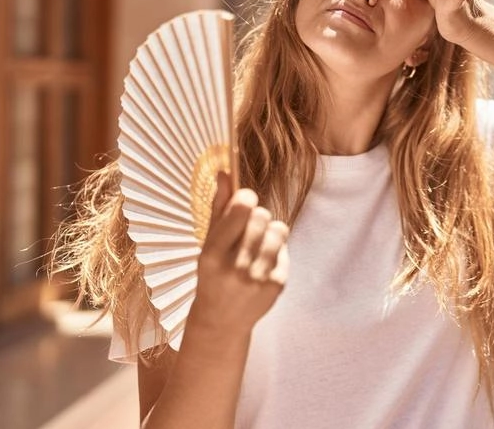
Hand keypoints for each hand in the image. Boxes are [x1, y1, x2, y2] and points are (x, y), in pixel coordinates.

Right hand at [186, 173, 289, 338]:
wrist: (221, 321)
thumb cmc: (213, 274)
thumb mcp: (208, 244)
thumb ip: (218, 208)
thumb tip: (224, 172)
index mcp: (213, 254)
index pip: (241, 210)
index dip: (246, 198)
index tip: (245, 201)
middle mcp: (236, 267)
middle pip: (261, 215)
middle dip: (256, 216)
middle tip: (248, 229)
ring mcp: (258, 278)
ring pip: (278, 229)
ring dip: (269, 230)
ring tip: (257, 243)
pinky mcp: (277, 284)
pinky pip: (285, 248)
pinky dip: (276, 250)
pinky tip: (262, 263)